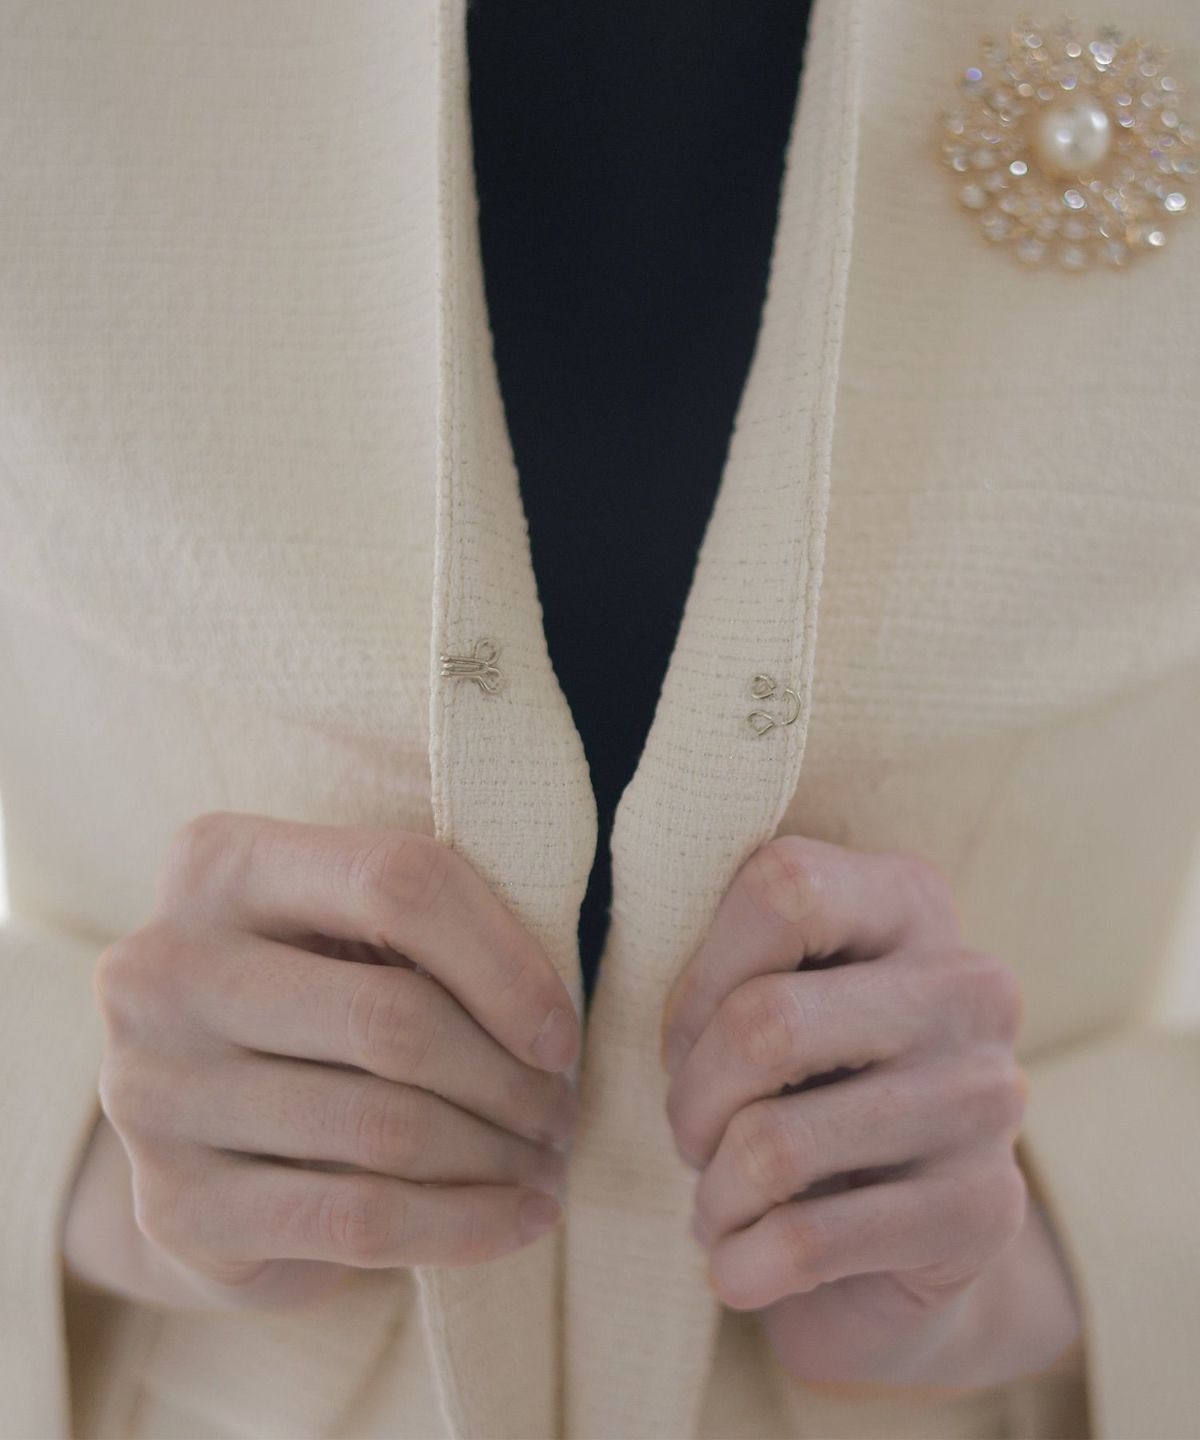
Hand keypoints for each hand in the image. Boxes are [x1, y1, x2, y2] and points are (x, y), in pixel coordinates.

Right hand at [68, 812, 579, 1311]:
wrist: (191, 1134)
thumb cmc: (310, 1006)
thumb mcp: (350, 935)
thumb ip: (428, 932)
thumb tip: (554, 1020)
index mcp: (221, 866)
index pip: (397, 882)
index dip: (504, 962)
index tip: (561, 1033)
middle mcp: (163, 968)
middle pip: (392, 1016)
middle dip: (507, 1077)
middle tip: (564, 1112)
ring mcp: (154, 1090)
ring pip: (384, 1127)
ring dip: (496, 1155)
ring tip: (546, 1162)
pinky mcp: (174, 1206)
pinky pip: (358, 1219)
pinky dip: (462, 1225)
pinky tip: (519, 1219)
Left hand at [660, 835, 1080, 1388]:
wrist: (911, 1236)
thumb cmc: (809, 1086)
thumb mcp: (774, 992)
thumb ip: (728, 955)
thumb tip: (644, 952)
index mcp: (909, 902)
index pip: (781, 889)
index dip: (698, 979)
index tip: (687, 1040)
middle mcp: (968, 986)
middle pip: (764, 1023)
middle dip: (693, 1100)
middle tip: (693, 1137)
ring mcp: (987, 1097)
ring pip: (772, 1142)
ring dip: (714, 1193)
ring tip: (721, 1204)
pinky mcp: (985, 1209)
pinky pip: (808, 1242)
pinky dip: (742, 1262)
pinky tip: (741, 1264)